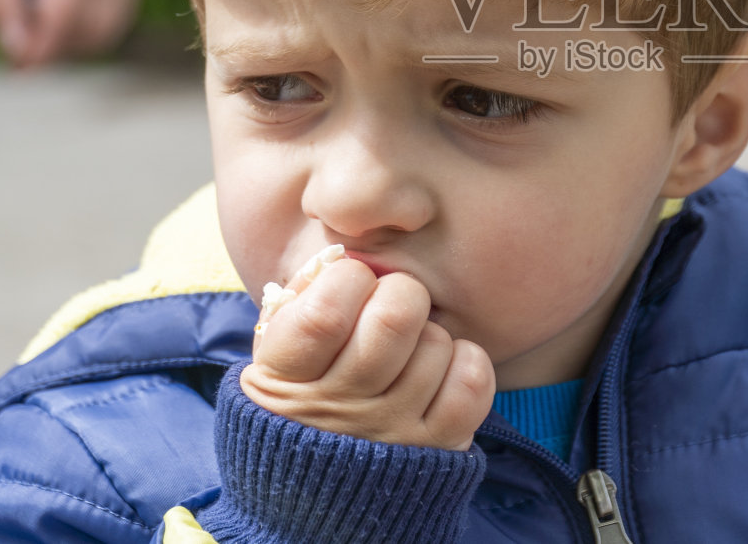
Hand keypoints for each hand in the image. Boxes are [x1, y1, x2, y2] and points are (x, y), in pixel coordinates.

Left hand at [0, 0, 145, 68]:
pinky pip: (107, 32)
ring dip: (66, 44)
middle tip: (24, 43)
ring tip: (41, 24)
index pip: (63, 15)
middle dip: (52, 48)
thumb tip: (16, 51)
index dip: (40, 48)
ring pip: (100, 38)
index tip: (18, 67)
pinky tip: (60, 19)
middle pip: (86, 34)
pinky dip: (80, 36)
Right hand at [240, 254, 495, 449]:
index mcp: (285, 378)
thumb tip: (342, 256)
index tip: (350, 282)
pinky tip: (444, 365)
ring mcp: (391, 431)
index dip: (348, 278)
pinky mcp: (437, 446)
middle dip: (400, 292)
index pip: (326, 312)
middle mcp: (339, 409)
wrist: (321, 491)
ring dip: (429, 331)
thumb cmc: (302, 392)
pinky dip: (466, 360)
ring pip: (436, 343)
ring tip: (410, 347)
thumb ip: (299, 300)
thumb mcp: (275, 351)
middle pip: (394, 318)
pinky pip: (471, 381)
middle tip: (391, 302)